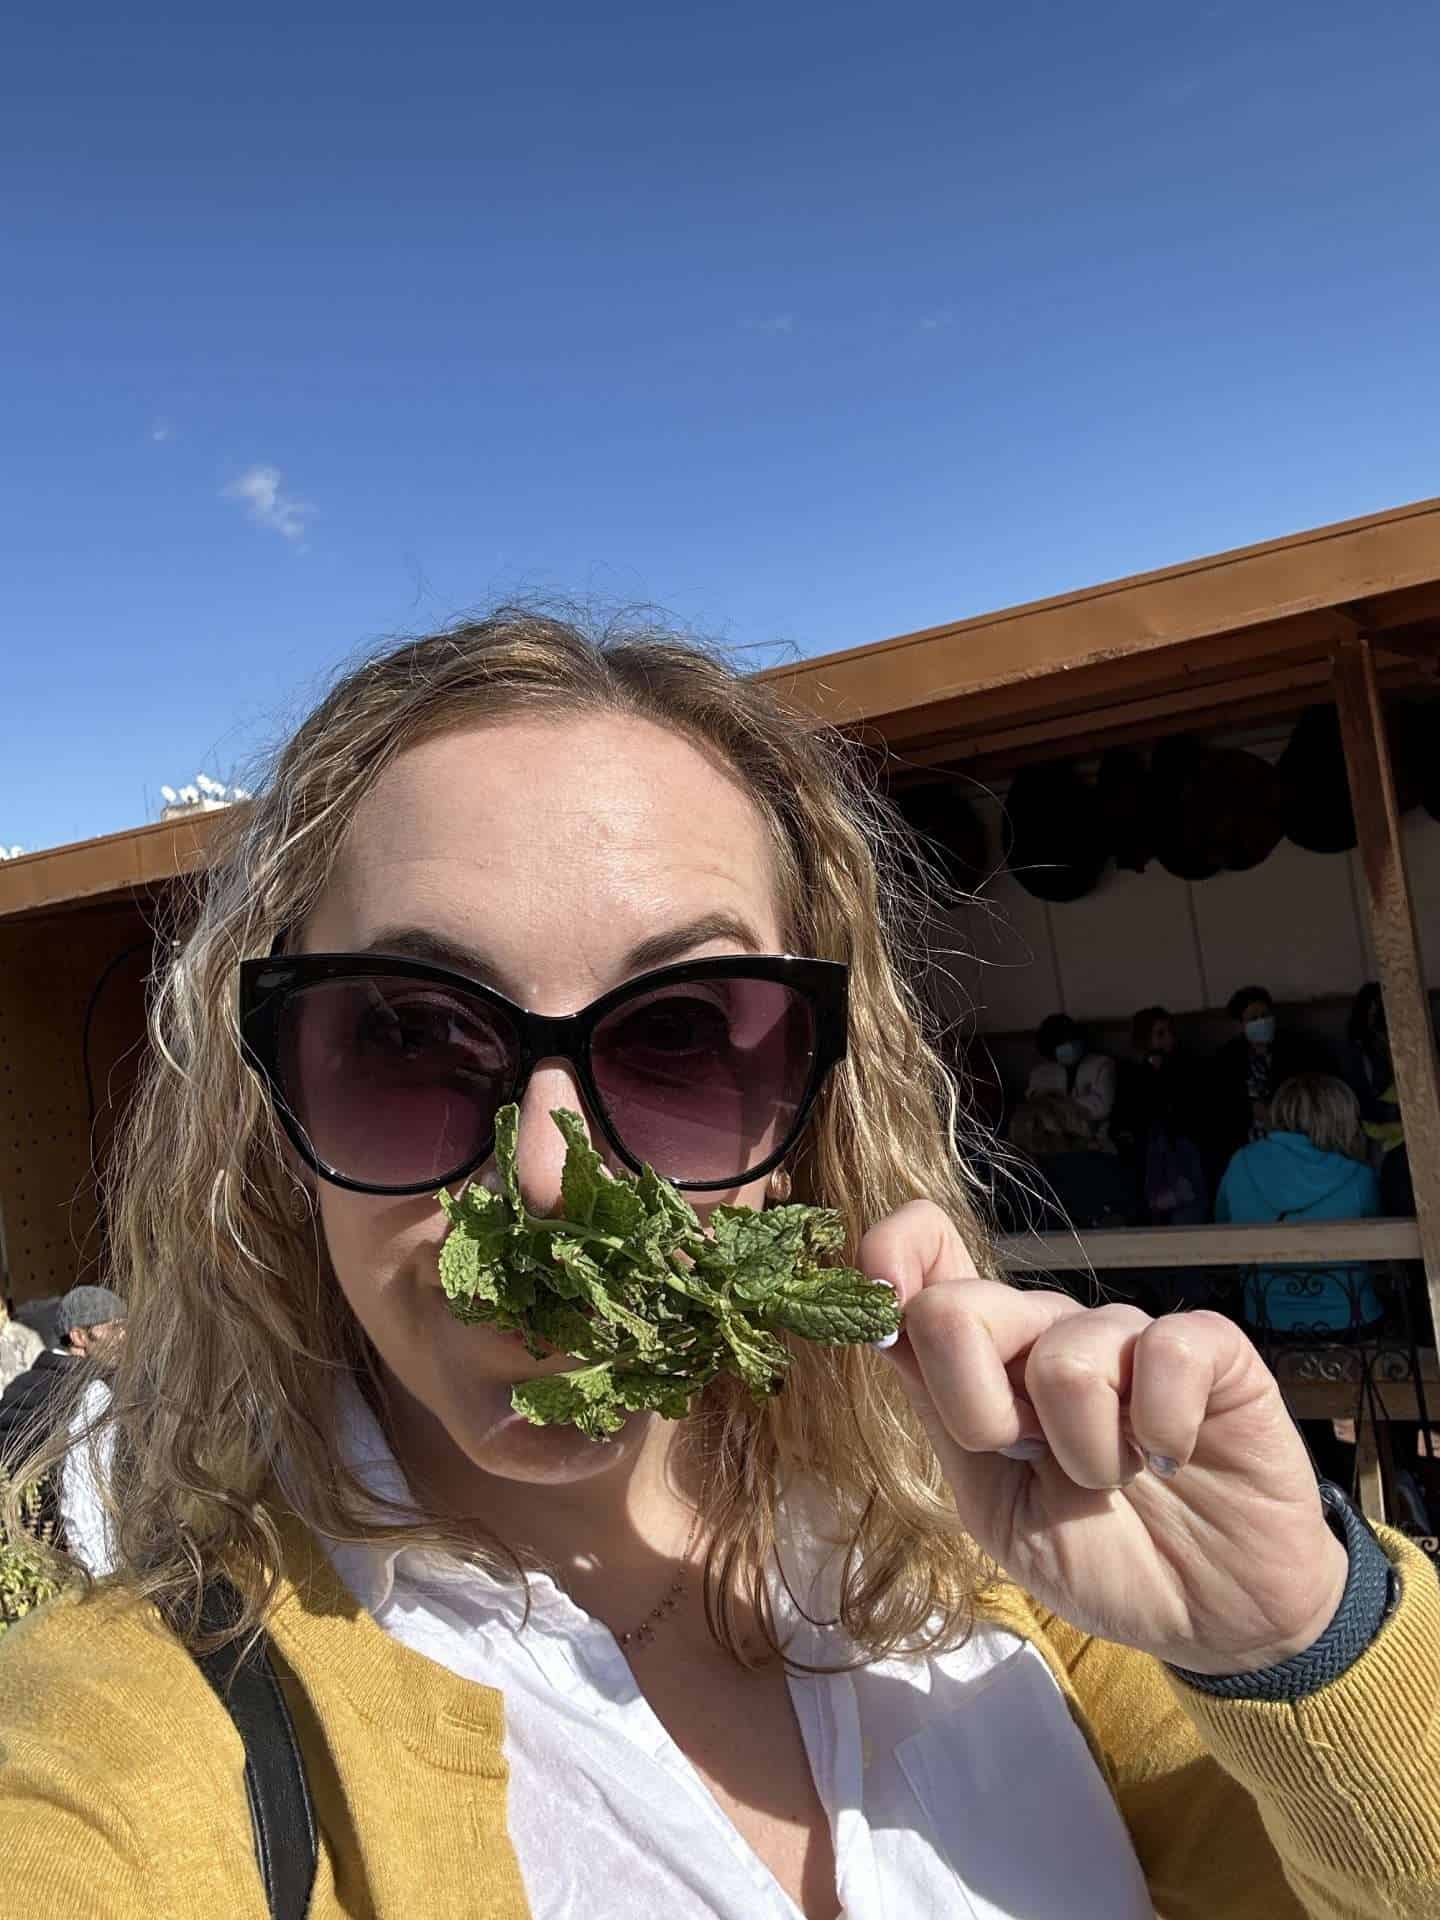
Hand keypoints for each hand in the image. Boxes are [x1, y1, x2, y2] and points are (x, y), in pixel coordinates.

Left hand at [861, 1203, 1350, 1673]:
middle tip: (1028, 1461)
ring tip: (1116, 1479)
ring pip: (1066, 1353)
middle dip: (978, 1409)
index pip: (923, 1254)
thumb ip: (943, 1412)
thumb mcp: (996, 1504)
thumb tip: (881, 1322)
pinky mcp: (1210, 1349)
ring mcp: (1128, 1333)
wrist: (1209, 1617)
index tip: (881, 1303)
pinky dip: (1161, 1429)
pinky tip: (1173, 1456)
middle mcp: (1049, 1329)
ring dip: (1085, 1450)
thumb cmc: (1099, 1557)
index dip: (889, 1257)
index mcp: (987, 1359)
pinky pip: (1166, 1353)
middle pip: (964, 1306)